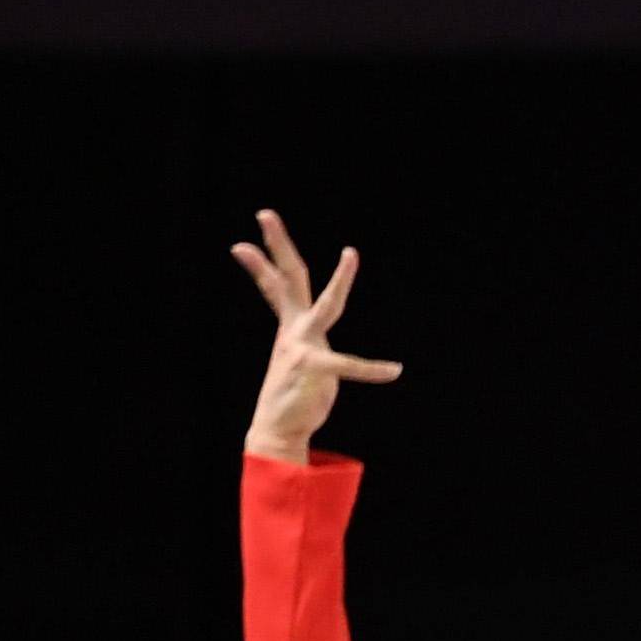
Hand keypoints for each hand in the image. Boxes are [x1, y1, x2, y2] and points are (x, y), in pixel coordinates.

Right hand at [232, 212, 400, 460]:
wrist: (281, 427)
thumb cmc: (294, 390)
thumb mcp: (296, 354)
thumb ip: (302, 333)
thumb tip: (300, 320)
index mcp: (289, 325)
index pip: (276, 284)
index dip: (263, 259)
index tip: (246, 237)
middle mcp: (294, 329)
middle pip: (289, 277)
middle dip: (278, 244)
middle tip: (264, 212)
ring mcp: (304, 346)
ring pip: (326, 304)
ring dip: (340, 278)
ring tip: (350, 252)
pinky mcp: (318, 369)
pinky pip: (349, 365)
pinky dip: (373, 369)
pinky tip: (395, 370)